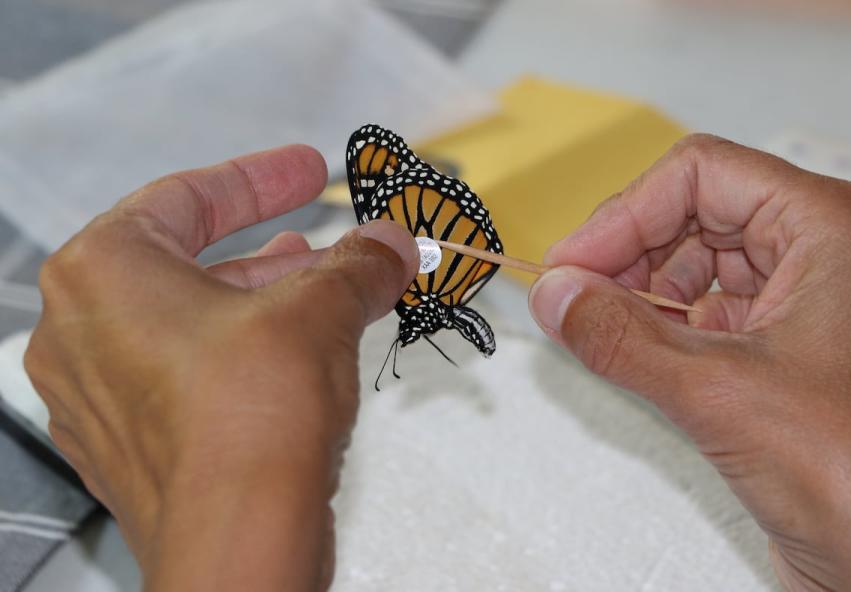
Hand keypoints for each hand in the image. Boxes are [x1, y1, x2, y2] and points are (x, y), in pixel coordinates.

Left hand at [23, 146, 417, 590]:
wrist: (238, 544)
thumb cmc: (251, 416)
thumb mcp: (318, 310)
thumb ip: (358, 263)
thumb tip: (394, 243)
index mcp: (101, 273)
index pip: (184, 197)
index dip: (259, 179)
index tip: (307, 171)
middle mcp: (81, 331)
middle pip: (189, 264)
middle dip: (273, 254)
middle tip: (329, 240)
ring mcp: (98, 396)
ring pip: (190, 324)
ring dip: (264, 305)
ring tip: (329, 297)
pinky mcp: (130, 448)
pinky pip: (187, 377)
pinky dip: (243, 357)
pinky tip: (300, 359)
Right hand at [529, 135, 850, 590]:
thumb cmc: (846, 468)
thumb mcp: (711, 390)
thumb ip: (618, 335)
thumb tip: (551, 293)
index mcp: (824, 225)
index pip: (700, 175)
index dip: (624, 214)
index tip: (568, 264)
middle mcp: (817, 246)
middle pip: (694, 211)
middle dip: (627, 252)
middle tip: (569, 296)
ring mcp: (800, 293)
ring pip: (695, 258)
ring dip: (638, 289)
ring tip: (597, 328)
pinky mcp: (780, 340)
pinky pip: (703, 305)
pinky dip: (660, 322)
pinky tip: (631, 349)